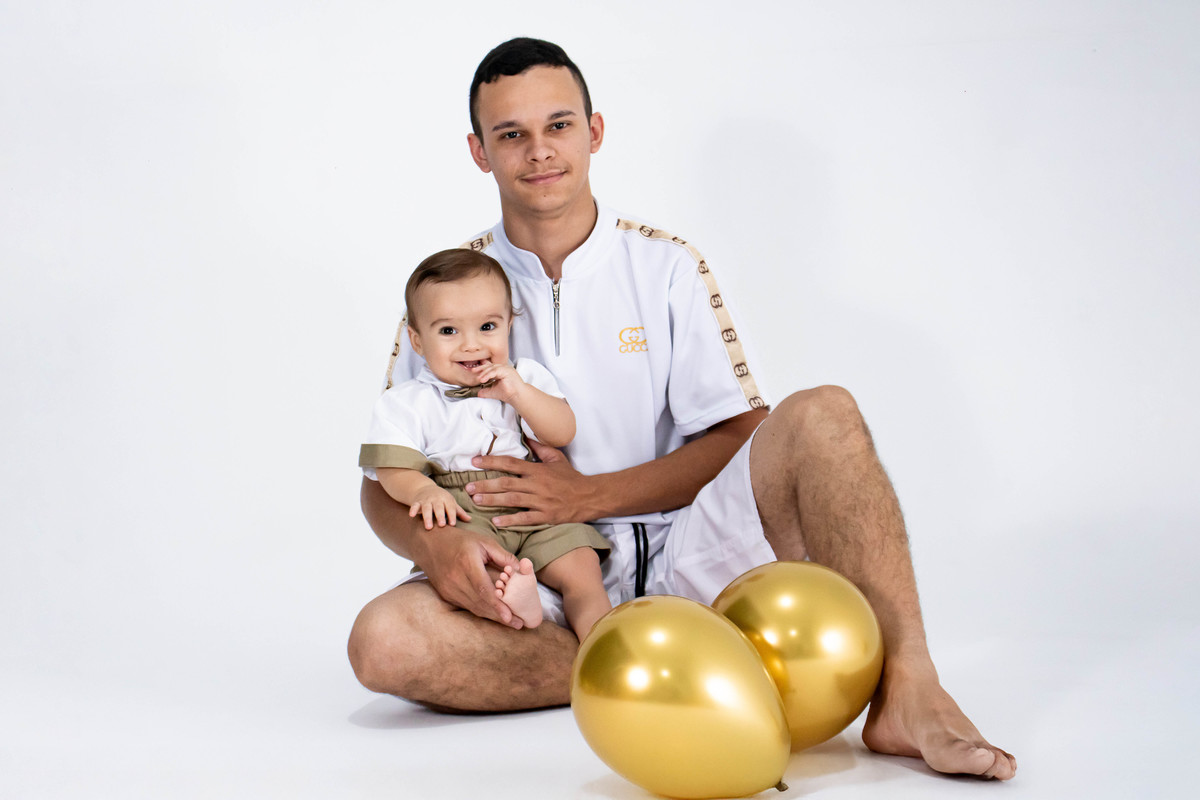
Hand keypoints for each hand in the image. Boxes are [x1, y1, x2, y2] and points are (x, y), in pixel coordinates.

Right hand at [408, 485, 470, 530]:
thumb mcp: (451, 503)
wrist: (425, 488)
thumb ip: (459, 512)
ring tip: (428, 527)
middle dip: (440, 515)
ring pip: (427, 508)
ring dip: (427, 517)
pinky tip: (411, 515)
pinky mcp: (417, 501)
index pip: (450, 507)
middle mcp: (436, 498)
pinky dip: (413, 509)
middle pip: (438, 507)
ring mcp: (426, 500)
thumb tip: (469, 519)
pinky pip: (415, 505)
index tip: (452, 524)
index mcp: (446, 499)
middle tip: (442, 525)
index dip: (452, 515)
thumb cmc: (442, 499)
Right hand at [418, 525, 523, 627]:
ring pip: (473, 607)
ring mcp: (448, 588)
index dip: (496, 604)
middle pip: (479, 602)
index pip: (482, 588)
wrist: (431, 543)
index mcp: (466, 562)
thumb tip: (522, 570)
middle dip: (499, 615)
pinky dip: (481, 610)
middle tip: (519, 624)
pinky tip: (495, 614)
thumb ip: (503, 556)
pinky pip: (466, 606)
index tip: (509, 616)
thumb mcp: (484, 542)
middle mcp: (455, 578)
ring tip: (512, 622)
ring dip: (492, 616)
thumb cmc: (461, 541)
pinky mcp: (446, 594)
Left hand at [468, 440, 597, 526]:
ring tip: (476, 500)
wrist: (589, 496)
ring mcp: (540, 501)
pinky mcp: (545, 516)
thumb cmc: (571, 478)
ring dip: (492, 500)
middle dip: (485, 485)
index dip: (491, 461)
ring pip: (512, 500)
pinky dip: (510, 520)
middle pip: (506, 483)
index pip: (510, 463)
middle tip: (467, 487)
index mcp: (537, 470)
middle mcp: (536, 484)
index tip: (475, 461)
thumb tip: (527, 436)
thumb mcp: (557, 458)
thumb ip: (541, 448)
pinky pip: (525, 518)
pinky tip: (496, 521)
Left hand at [475, 362, 523, 403]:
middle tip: (473, 371)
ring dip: (484, 373)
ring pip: (492, 368)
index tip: (473, 371)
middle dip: (480, 368)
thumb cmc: (509, 393)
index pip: (489, 367)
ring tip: (479, 379)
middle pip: (490, 365)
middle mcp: (503, 368)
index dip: (481, 368)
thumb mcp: (493, 391)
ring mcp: (506, 368)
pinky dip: (489, 375)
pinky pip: (496, 371)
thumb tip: (478, 393)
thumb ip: (485, 391)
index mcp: (500, 371)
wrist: (517, 396)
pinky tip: (484, 379)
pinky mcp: (508, 371)